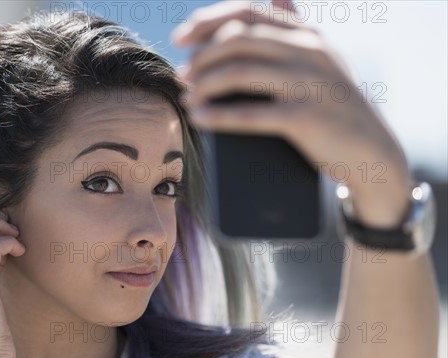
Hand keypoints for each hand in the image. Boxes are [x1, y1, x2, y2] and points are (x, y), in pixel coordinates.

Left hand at [172, 0, 412, 227]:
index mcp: (306, 34)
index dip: (207, 22)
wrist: (371, 151)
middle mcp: (309, 51)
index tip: (180, 39)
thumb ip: (295, 30)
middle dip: (201, 57)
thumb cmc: (335, 106)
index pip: (247, 12)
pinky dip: (218, 115)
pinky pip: (250, 114)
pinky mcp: (306, 117)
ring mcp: (309, 82)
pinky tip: (199, 118)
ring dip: (204, 85)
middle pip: (238, 40)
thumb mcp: (321, 61)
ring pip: (239, 73)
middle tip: (181, 76)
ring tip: (187, 99)